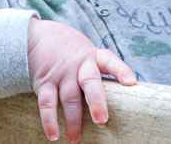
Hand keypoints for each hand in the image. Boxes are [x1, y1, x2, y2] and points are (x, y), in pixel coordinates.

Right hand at [27, 18, 136, 140]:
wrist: (39, 36)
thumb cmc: (72, 52)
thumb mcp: (88, 54)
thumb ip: (99, 73)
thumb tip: (119, 101)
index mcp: (94, 57)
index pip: (110, 61)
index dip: (121, 71)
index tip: (131, 83)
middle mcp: (79, 64)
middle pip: (90, 81)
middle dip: (96, 101)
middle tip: (102, 120)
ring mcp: (62, 73)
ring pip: (69, 98)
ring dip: (73, 120)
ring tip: (75, 139)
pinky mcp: (45, 82)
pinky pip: (47, 103)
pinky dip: (50, 121)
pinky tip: (54, 135)